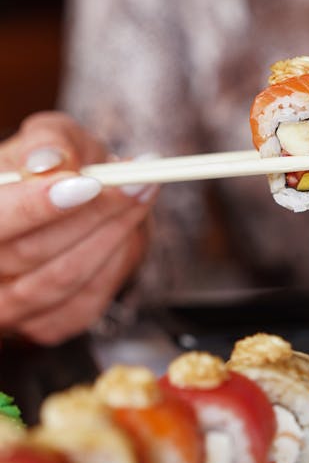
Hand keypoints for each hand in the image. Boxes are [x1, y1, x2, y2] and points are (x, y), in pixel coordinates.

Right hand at [0, 112, 156, 344]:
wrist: (83, 204)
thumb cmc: (60, 167)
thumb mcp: (54, 137)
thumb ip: (50, 144)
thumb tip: (49, 164)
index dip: (38, 206)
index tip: (89, 184)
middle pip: (30, 252)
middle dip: (92, 216)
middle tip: (136, 184)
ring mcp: (10, 306)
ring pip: (63, 277)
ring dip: (112, 236)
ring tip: (142, 194)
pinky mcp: (45, 325)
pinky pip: (86, 300)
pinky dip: (115, 262)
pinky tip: (129, 231)